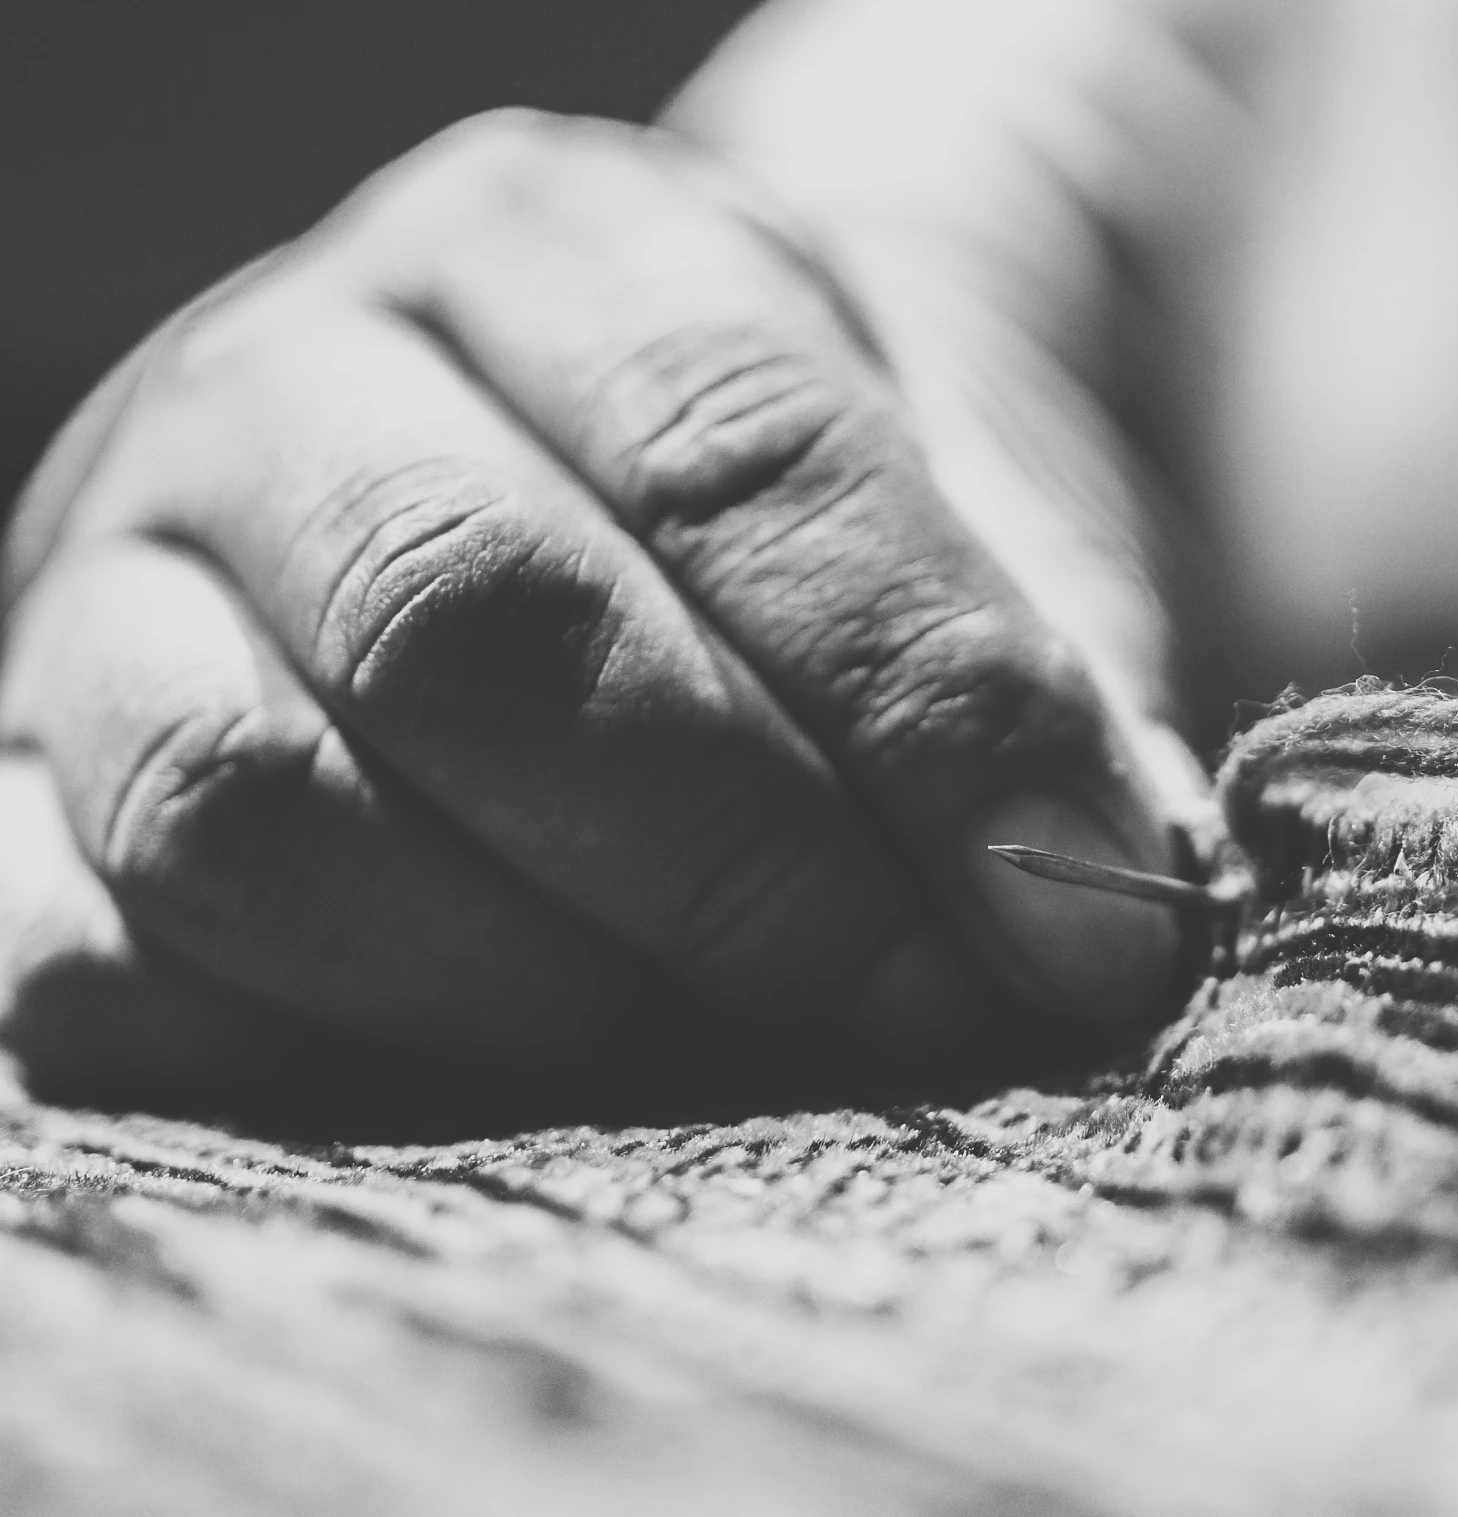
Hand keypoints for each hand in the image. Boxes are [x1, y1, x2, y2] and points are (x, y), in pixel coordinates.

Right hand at [0, 111, 1184, 1119]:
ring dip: (536, 990)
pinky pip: (96, 967)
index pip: (729, 439)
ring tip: (736, 1066)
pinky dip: (312, 1067)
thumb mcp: (949, 527)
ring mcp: (121, 592)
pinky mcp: (24, 804)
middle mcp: (293, 383)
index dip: (928, 697)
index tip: (1084, 910)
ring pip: (252, 807)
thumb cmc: (800, 545)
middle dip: (743, 863)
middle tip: (931, 1013)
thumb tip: (1103, 914)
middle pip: (472, 614)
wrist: (593, 523)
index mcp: (549, 247)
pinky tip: (517, 1098)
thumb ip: (1029, 693)